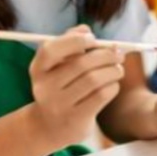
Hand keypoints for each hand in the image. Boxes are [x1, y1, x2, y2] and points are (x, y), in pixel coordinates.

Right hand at [28, 25, 124, 148]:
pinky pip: (101, 96)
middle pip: (80, 64)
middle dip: (106, 55)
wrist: (52, 126)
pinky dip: (112, 86)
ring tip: (118, 69)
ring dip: (113, 70)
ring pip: (94, 80)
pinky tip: (112, 84)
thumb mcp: (58, 64)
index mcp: (37, 69)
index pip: (50, 50)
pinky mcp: (75, 119)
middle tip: (119, 53)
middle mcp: (44, 88)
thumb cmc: (61, 85)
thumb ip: (69, 42)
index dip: (74, 41)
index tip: (93, 38)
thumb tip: (85, 30)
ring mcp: (58, 106)